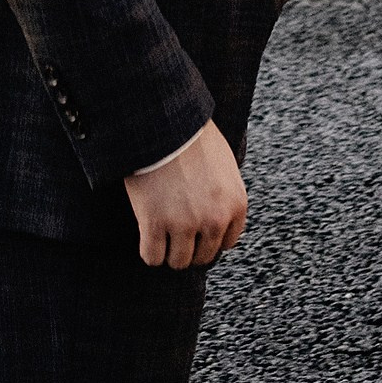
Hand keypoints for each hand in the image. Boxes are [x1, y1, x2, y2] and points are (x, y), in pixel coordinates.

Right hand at [124, 122, 246, 268]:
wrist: (163, 120)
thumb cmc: (192, 136)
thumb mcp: (224, 165)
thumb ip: (226, 195)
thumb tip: (220, 219)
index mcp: (235, 204)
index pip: (226, 244)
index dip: (208, 238)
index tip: (196, 229)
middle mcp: (214, 219)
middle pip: (202, 258)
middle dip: (189, 246)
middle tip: (175, 230)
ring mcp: (184, 224)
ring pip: (178, 262)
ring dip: (169, 250)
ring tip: (161, 232)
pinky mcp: (154, 224)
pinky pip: (152, 257)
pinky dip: (149, 250)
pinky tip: (146, 234)